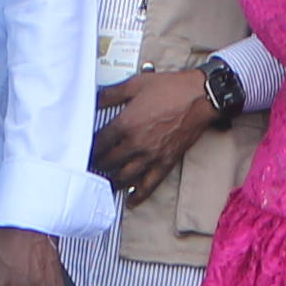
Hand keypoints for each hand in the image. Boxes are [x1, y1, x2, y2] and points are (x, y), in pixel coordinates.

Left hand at [91, 67, 215, 200]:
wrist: (200, 97)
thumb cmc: (171, 88)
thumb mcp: (136, 84)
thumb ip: (112, 93)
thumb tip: (95, 98)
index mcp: (126, 124)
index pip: (99, 143)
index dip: (89, 148)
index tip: (84, 151)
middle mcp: (136, 144)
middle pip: (108, 162)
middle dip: (97, 165)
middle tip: (91, 167)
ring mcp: (151, 156)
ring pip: (125, 177)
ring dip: (112, 181)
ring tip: (105, 182)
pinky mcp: (166, 162)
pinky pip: (149, 184)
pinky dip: (139, 195)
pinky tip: (131, 200)